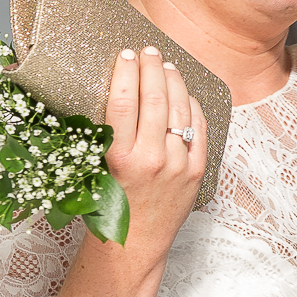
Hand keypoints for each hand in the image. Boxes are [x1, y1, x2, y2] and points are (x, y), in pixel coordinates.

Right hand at [96, 48, 209, 258]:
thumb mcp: (96, 169)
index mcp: (119, 157)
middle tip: (147, 50)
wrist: (134, 245)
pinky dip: (193, 107)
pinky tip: (185, 94)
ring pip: (179, 109)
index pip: (123, 100)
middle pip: (155, 98)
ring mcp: (177, 165)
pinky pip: (199, 129)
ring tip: (166, 65)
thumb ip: (107, 134)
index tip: (124, 53)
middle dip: (151, 67)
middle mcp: (150, 158)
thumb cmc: (107, 206)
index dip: (126, 71)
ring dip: (173, 81)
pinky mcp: (196, 172)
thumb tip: (114, 89)